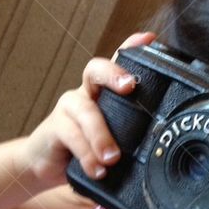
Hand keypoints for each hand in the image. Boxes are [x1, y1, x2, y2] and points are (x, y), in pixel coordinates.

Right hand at [18, 32, 155, 186]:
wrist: (46, 166)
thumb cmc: (87, 150)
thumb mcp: (115, 142)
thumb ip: (132, 141)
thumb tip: (161, 153)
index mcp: (104, 94)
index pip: (118, 64)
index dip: (131, 47)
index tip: (149, 39)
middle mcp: (86, 95)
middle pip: (96, 70)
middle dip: (114, 74)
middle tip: (130, 87)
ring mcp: (69, 109)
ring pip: (86, 111)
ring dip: (101, 135)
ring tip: (112, 158)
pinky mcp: (54, 128)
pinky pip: (71, 136)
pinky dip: (86, 154)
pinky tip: (96, 170)